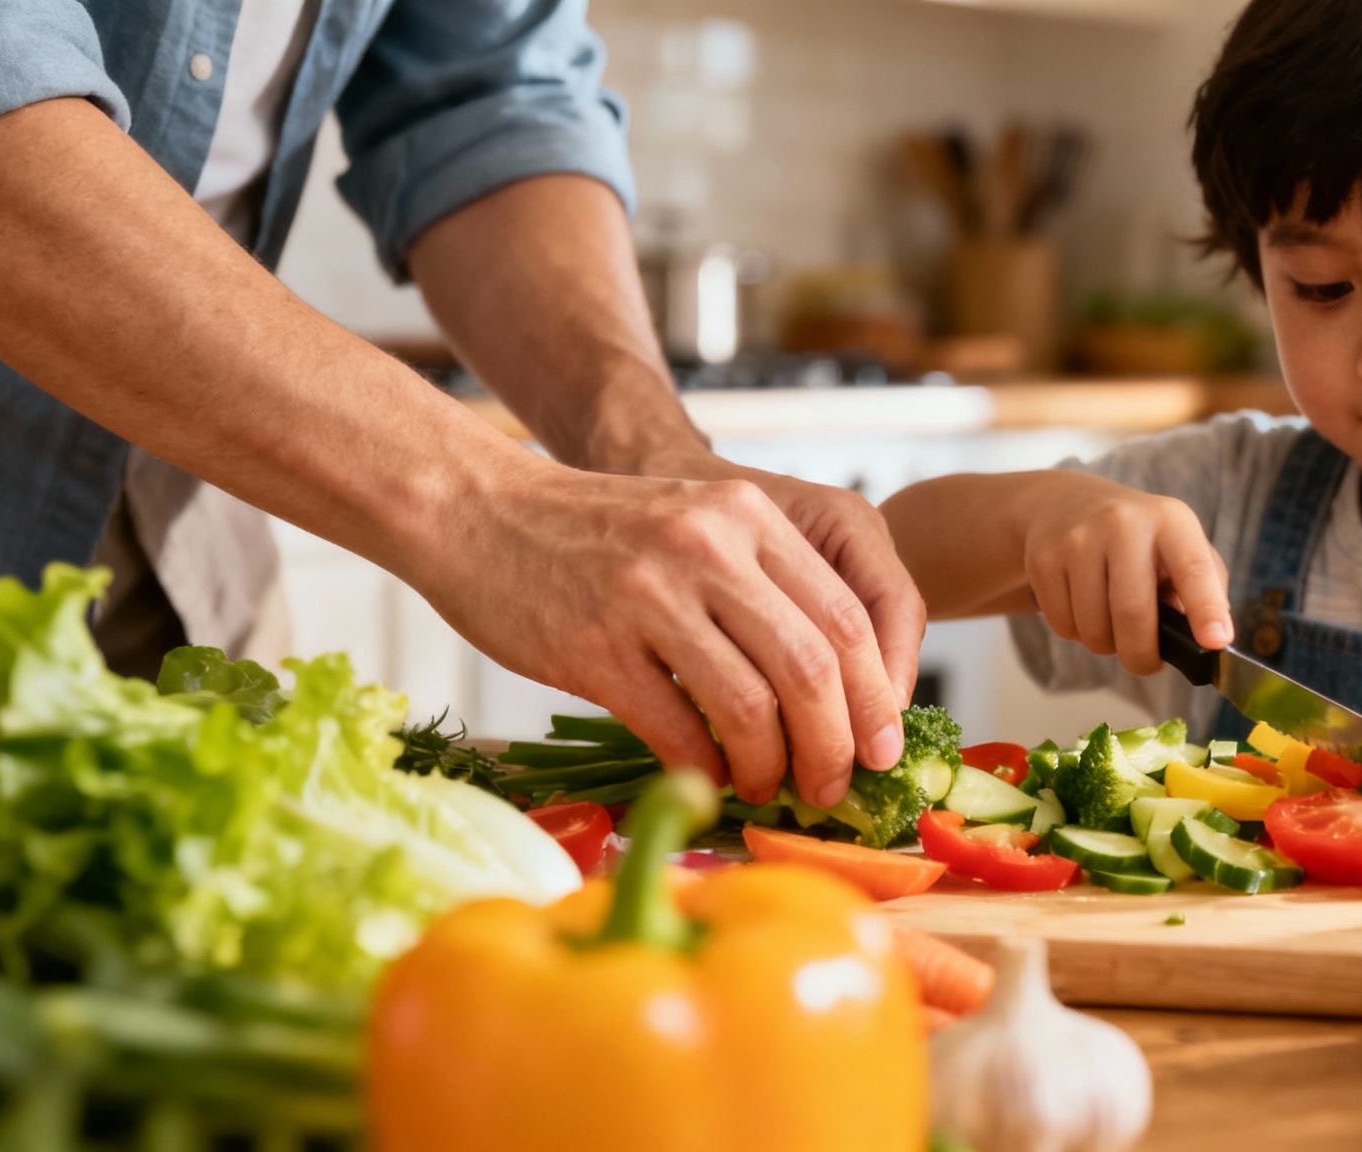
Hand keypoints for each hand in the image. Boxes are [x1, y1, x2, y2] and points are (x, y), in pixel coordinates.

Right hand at [409, 454, 907, 807]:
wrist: (479, 508)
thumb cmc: (595, 534)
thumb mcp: (697, 525)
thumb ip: (764, 587)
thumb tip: (837, 696)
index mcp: (749, 518)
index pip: (849, 617)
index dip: (875, 697)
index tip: (882, 749)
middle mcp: (709, 547)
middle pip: (813, 668)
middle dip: (836, 745)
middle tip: (833, 786)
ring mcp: (650, 596)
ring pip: (752, 706)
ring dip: (770, 766)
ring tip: (765, 786)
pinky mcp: (595, 646)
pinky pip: (675, 728)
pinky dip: (702, 768)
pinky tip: (705, 778)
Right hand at [1021, 474, 1232, 674]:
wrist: (1063, 504)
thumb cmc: (1136, 539)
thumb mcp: (1178, 546)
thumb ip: (1205, 587)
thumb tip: (1210, 638)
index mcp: (1170, 520)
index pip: (1193, 568)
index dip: (1206, 609)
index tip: (1215, 642)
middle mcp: (1124, 522)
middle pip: (1133, 614)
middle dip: (1141, 655)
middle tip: (1145, 661)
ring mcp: (1078, 538)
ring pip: (1093, 629)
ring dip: (1105, 644)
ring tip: (1110, 621)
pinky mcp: (1043, 558)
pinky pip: (1063, 626)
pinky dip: (1076, 632)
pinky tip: (1082, 606)